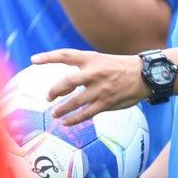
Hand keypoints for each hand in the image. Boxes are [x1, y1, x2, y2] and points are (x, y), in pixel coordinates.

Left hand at [31, 48, 148, 125]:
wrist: (144, 75)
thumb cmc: (120, 67)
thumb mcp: (101, 60)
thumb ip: (84, 67)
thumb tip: (66, 81)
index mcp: (91, 59)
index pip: (65, 55)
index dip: (48, 57)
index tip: (33, 59)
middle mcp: (94, 72)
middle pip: (67, 82)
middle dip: (54, 91)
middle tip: (48, 97)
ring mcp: (100, 89)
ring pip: (74, 101)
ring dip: (61, 109)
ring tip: (54, 114)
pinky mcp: (106, 102)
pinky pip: (86, 113)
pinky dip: (74, 119)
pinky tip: (67, 122)